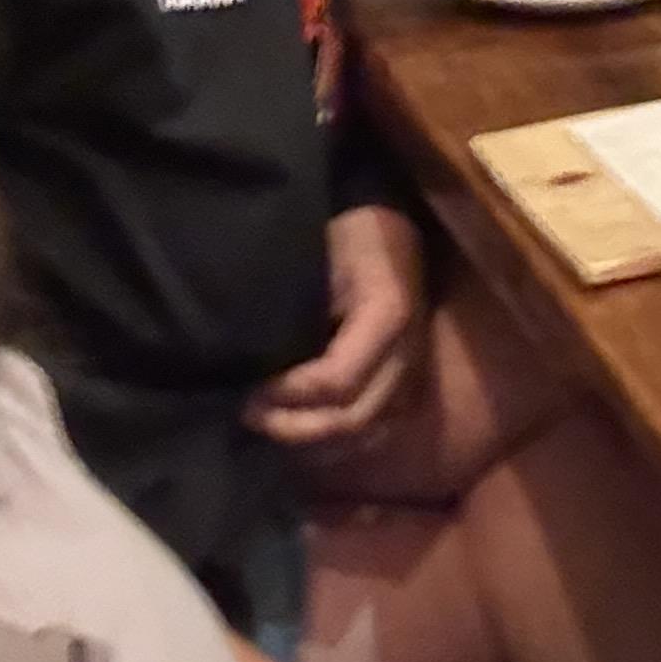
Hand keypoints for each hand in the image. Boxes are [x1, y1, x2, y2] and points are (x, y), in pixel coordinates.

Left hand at [247, 205, 428, 444]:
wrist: (384, 222)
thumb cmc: (345, 232)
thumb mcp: (318, 257)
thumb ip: (294, 311)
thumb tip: (252, 359)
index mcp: (388, 317)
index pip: (337, 380)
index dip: (288, 393)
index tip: (247, 390)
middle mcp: (408, 354)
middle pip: (354, 418)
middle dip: (295, 425)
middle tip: (248, 414)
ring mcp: (412, 370)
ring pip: (365, 432)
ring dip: (313, 439)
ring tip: (270, 425)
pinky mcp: (405, 380)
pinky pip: (373, 427)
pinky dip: (333, 438)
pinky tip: (300, 427)